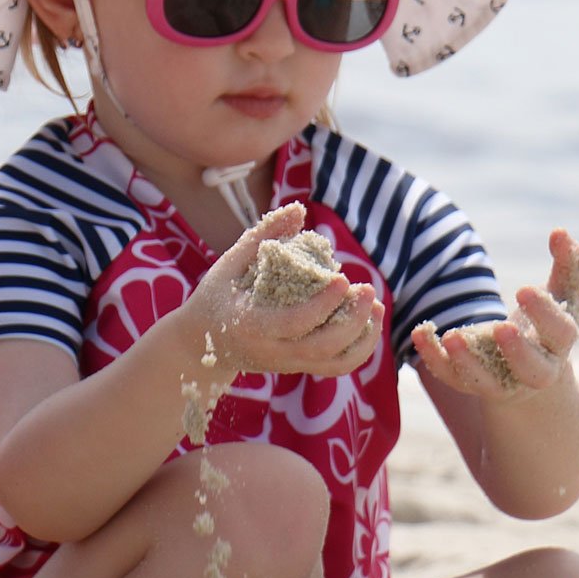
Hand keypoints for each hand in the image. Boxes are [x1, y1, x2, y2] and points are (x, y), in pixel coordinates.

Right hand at [189, 202, 383, 377]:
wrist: (201, 343)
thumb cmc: (217, 295)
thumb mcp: (230, 263)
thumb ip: (265, 235)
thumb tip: (299, 209)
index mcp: (250, 325)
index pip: (293, 322)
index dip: (321, 304)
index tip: (343, 277)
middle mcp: (271, 351)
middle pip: (321, 347)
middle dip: (352, 321)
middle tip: (369, 289)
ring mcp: (286, 364)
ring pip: (334, 363)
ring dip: (363, 337)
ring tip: (377, 306)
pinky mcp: (298, 367)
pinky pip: (336, 367)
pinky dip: (359, 349)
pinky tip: (368, 322)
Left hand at [412, 228, 578, 401]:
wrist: (526, 376)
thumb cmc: (545, 325)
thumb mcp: (561, 296)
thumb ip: (567, 265)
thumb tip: (560, 231)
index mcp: (558, 345)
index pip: (560, 332)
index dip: (545, 313)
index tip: (524, 289)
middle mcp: (533, 370)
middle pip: (531, 368)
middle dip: (517, 350)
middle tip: (501, 326)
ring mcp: (499, 381)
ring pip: (485, 380)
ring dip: (468, 361)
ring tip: (451, 336)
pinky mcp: (468, 383)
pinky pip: (448, 375)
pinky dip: (432, 357)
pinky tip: (419, 333)